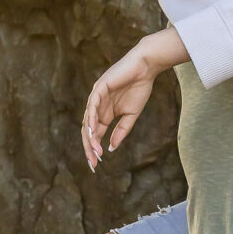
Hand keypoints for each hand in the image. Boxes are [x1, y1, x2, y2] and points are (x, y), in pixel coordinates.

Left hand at [82, 27, 188, 170]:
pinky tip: (92, 131)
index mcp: (104, 114)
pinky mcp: (99, 88)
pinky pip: (92, 106)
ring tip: (94, 151)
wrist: (145, 68)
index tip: (96, 165)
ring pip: (87, 121)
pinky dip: (91, 119)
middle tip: (93, 163)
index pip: (95, 134)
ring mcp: (96, 98)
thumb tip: (111, 148)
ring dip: (90, 137)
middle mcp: (97, 107)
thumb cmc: (139, 88)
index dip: (94, 149)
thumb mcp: (131, 115)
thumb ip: (121, 130)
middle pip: (88, 131)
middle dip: (89, 148)